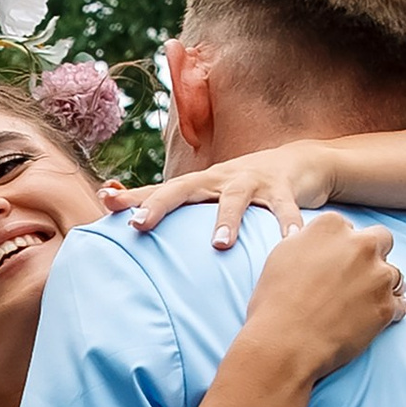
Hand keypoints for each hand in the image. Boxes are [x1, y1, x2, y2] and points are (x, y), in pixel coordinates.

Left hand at [109, 140, 337, 247]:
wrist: (299, 161)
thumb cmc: (244, 184)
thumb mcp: (211, 193)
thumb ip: (176, 205)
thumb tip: (128, 210)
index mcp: (200, 184)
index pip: (160, 189)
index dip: (133, 196)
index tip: (106, 202)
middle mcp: (220, 180)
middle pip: (184, 188)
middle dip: (160, 204)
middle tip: (139, 225)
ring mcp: (252, 182)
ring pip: (235, 200)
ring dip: (227, 220)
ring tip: (219, 245)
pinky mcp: (283, 189)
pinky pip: (284, 208)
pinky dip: (288, 225)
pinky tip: (290, 241)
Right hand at [238, 211, 405, 381]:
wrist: (285, 342)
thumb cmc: (275, 300)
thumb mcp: (280, 256)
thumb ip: (301, 240)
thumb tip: (303, 233)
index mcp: (332, 227)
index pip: (348, 227)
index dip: (344, 244)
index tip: (337, 259)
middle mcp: (361, 245)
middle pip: (382, 240)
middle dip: (374, 253)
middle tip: (359, 273)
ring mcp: (378, 276)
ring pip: (394, 274)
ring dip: (384, 283)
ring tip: (369, 298)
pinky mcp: (387, 307)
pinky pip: (402, 304)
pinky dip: (397, 307)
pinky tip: (398, 308)